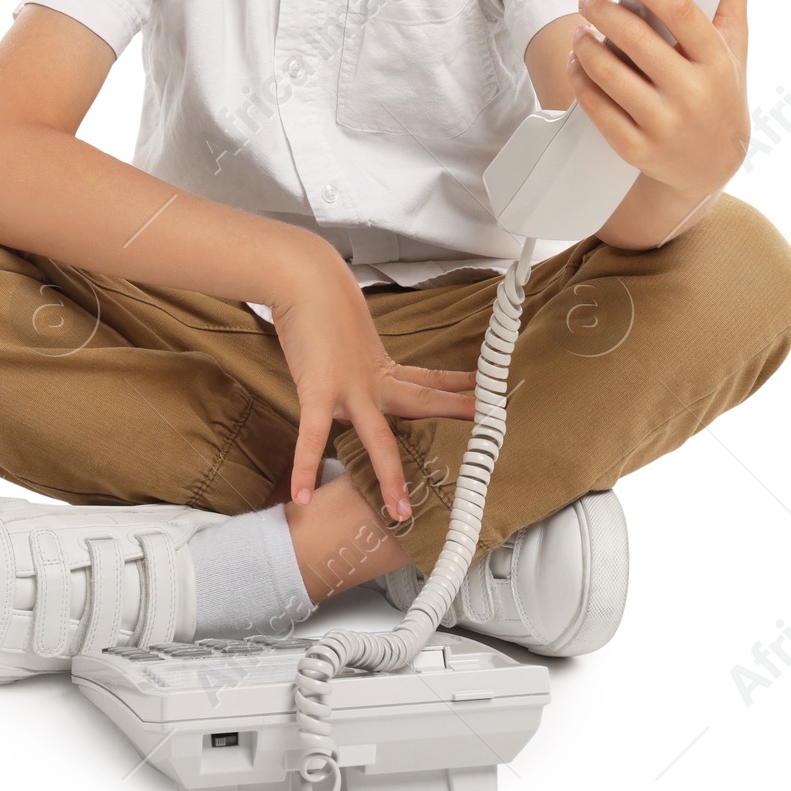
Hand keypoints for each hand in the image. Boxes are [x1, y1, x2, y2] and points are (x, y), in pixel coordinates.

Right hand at [265, 251, 477, 520]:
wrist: (305, 279)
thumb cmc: (321, 301)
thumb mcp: (348, 336)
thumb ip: (353, 363)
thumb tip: (347, 378)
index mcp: (380, 367)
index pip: (429, 379)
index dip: (458, 388)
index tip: (486, 394)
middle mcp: (372, 380)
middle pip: (422, 405)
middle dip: (454, 419)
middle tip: (489, 441)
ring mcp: (349, 388)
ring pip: (377, 438)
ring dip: (390, 476)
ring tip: (401, 512)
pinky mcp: (319, 390)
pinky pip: (313, 436)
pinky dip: (305, 467)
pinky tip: (301, 495)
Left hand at [567, 0, 751, 200]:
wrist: (712, 167)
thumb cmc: (721, 95)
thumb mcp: (735, 48)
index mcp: (717, 62)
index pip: (680, 11)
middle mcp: (693, 93)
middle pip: (636, 39)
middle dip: (602, 12)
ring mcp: (665, 124)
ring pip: (609, 74)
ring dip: (585, 45)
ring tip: (580, 31)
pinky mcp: (637, 148)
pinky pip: (597, 107)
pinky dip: (580, 80)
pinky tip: (577, 63)